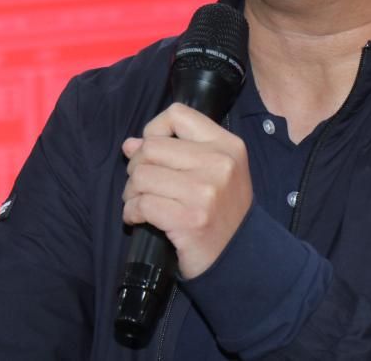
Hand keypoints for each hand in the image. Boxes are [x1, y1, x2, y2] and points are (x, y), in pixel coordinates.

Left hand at [121, 103, 252, 278]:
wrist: (240, 256)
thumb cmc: (223, 210)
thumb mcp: (214, 172)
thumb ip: (175, 151)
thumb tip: (130, 144)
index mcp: (227, 145)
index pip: (178, 115)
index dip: (154, 130)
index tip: (153, 152)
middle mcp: (219, 163)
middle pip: (152, 147)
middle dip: (136, 166)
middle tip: (142, 184)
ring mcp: (204, 191)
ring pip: (141, 176)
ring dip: (131, 192)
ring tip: (139, 202)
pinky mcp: (188, 219)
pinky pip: (141, 204)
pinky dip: (131, 212)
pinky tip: (138, 219)